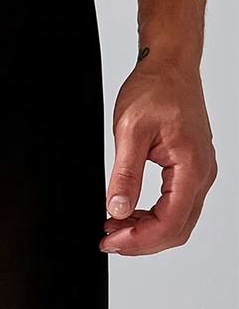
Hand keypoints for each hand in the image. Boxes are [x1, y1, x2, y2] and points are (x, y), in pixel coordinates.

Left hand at [101, 55, 216, 255]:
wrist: (169, 67)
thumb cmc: (154, 91)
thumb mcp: (129, 131)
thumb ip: (125, 173)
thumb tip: (117, 209)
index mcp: (191, 167)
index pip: (170, 222)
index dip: (139, 240)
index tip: (109, 241)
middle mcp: (202, 174)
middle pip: (177, 229)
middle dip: (141, 241)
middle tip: (107, 240)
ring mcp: (198, 173)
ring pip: (177, 220)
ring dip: (146, 231)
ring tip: (112, 227)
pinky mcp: (189, 169)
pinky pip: (176, 205)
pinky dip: (152, 216)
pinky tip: (127, 213)